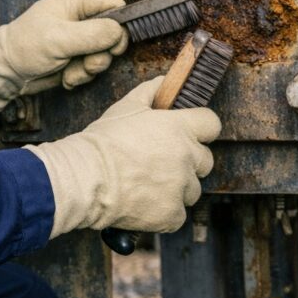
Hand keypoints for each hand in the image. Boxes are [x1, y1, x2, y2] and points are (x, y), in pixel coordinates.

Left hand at [0, 0, 128, 111]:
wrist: (7, 72)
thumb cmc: (25, 47)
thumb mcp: (58, 38)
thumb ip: (92, 34)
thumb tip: (120, 33)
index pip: (115, 4)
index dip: (119, 26)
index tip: (112, 46)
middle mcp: (84, 16)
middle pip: (115, 33)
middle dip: (102, 54)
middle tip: (87, 64)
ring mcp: (83, 37)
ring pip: (106, 54)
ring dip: (89, 68)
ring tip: (69, 72)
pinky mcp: (80, 56)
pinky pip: (95, 67)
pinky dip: (82, 75)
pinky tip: (65, 76)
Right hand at [24, 77, 220, 237]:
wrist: (85, 178)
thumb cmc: (103, 141)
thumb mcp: (125, 107)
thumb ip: (150, 92)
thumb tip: (163, 82)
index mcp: (180, 128)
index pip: (212, 124)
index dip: (201, 128)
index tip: (189, 134)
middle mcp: (187, 157)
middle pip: (205, 160)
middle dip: (189, 161)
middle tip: (161, 162)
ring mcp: (181, 188)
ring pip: (192, 189)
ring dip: (177, 188)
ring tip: (148, 184)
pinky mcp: (172, 214)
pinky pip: (178, 214)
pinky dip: (165, 211)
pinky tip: (144, 202)